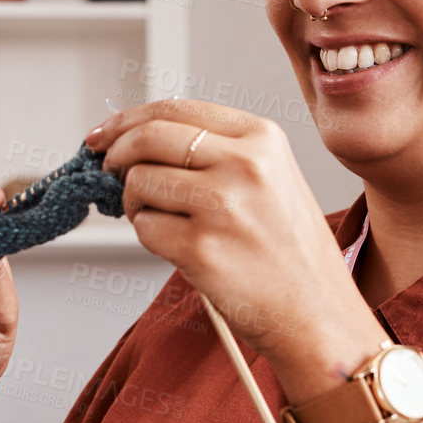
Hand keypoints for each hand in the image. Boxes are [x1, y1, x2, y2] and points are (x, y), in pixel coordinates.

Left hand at [87, 99, 378, 380]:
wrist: (318, 313)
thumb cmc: (291, 252)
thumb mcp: (272, 177)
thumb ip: (216, 150)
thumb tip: (138, 138)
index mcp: (262, 138)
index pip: (174, 109)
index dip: (127, 120)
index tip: (104, 134)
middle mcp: (245, 164)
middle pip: (148, 137)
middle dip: (116, 154)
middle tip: (108, 172)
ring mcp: (223, 206)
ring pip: (139, 182)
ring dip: (136, 203)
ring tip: (165, 221)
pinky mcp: (202, 249)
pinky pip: (144, 228)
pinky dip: (148, 237)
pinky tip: (178, 248)